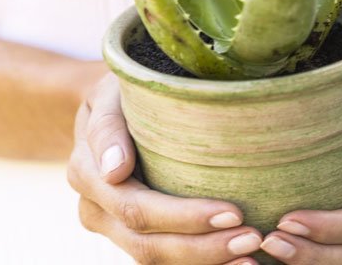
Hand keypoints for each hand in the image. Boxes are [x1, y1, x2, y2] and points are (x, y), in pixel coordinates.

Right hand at [67, 74, 262, 264]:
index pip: (137, 208)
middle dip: (203, 247)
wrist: (110, 110)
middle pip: (147, 244)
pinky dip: (200, 262)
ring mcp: (114, 228)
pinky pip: (165, 259)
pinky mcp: (134, 234)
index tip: (234, 212)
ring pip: (156, 260)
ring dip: (206, 261)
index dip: (185, 217)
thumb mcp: (110, 94)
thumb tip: (115, 170)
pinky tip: (236, 262)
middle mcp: (96, 210)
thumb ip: (107, 127)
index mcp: (88, 175)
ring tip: (252, 258)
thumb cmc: (120, 94)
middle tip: (252, 238)